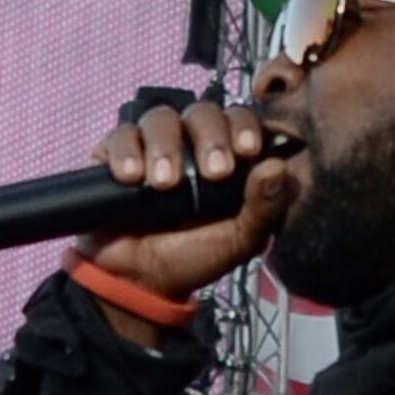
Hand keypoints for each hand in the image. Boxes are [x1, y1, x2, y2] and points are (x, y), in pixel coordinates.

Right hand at [76, 99, 291, 328]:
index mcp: (226, 154)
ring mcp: (152, 145)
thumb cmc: (193, 257)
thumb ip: (264, 208)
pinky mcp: (116, 154)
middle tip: (213, 173)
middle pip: (202, 111)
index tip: (247, 149)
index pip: (239, 119)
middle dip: (211, 137)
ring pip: (160, 117)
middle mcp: (190, 142)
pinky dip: (127, 152)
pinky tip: (132, 178)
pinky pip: (121, 135)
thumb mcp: (238, 241)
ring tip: (165, 184)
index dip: (245, 126)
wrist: (139, 283)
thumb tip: (278, 167)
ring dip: (166, 146)